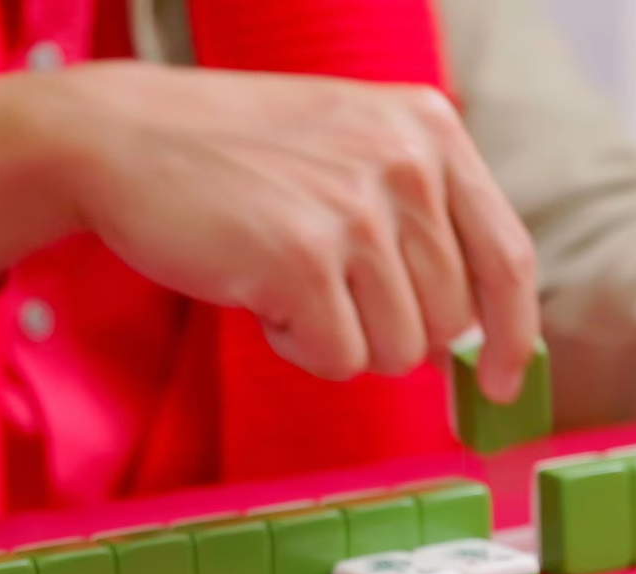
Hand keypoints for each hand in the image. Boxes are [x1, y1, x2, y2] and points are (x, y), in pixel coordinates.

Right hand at [0, 64, 539, 392]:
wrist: (117, 135)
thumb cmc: (239, 156)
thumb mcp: (355, 151)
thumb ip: (425, 219)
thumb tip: (486, 336)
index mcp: (430, 128)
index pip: (510, 256)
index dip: (517, 334)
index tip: (506, 384)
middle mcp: (407, 161)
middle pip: (453, 320)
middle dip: (392, 329)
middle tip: (326, 289)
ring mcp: (357, 208)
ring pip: (402, 351)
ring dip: (343, 339)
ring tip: (289, 279)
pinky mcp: (304, 257)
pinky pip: (342, 361)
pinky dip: (300, 349)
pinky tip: (260, 294)